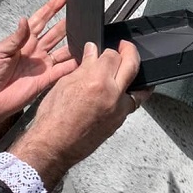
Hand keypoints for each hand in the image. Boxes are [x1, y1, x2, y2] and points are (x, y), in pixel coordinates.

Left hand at [0, 0, 73, 151]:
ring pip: (62, 51)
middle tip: (81, 14)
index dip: (51, 9)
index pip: (40, 20)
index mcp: (23, 41)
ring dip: (73, 43)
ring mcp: (42, 65)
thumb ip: (16, 38)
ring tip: (87, 35)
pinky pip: (62, 70)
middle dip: (67, 23)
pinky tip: (84, 58)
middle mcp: (35, 51)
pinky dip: (73, 65)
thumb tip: (24, 20)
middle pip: (55, 33)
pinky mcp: (45, 80)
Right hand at [11, 41, 143, 191]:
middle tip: (126, 47)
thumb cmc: (53, 118)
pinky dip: (130, 94)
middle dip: (130, 51)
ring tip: (130, 68)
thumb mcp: (65, 84)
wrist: (53, 145)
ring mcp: (118, 110)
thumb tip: (92, 52)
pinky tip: (124, 90)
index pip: (112, 55)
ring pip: (139, 87)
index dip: (106, 49)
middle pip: (132, 64)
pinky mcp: (119, 122)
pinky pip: (132, 104)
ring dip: (135, 75)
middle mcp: (112, 94)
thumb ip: (84, 66)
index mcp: (97, 81)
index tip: (101, 49)